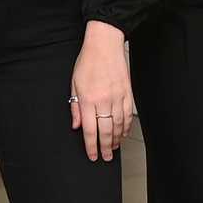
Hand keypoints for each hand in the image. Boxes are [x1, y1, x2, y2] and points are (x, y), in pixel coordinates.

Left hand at [68, 20, 134, 162]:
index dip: (91, 146)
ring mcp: (117, 97)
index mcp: (88, 99)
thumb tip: (76, 125)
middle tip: (105, 157)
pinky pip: (128, 115)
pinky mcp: (128, 93)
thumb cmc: (88, 62)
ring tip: (113, 148)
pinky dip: (126, 127)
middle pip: (106, 131)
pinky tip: (123, 133)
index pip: (89, 129)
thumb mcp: (74, 84)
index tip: (93, 155)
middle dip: (105, 148)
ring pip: (118, 125)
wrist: (105, 45)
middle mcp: (103, 100)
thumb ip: (75, 106)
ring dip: (116, 139)